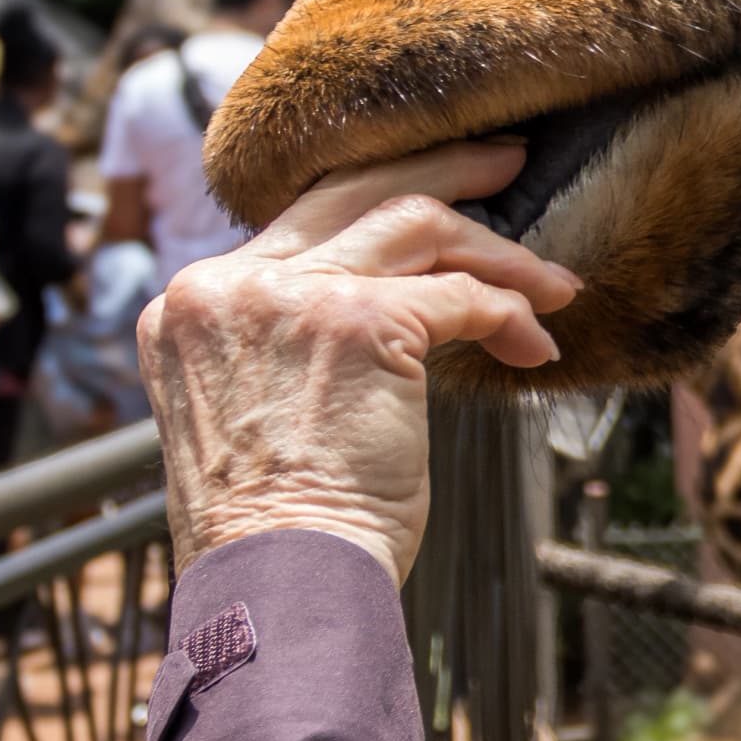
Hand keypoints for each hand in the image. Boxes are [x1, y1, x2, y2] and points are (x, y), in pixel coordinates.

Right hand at [137, 141, 578, 580]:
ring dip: (498, 252)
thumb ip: (284, 340)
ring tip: (550, 281)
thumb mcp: (251, 407)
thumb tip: (375, 302)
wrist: (279, 579)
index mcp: (190, 305)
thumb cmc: (279, 522)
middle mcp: (229, 286)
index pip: (300, 223)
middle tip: (506, 161)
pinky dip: (511, 314)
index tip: (437, 199)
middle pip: (355, 190)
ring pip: (419, 223)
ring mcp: (294, 297)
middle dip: (443, 170)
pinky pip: (462, 295)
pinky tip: (534, 345)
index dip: (378, 206)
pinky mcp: (363, 321)